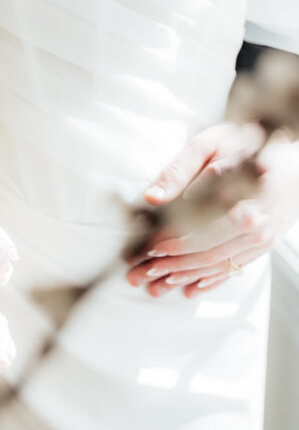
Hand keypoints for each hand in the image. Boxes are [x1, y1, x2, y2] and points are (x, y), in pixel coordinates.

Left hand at [126, 122, 298, 297]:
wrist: (285, 152)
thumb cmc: (244, 141)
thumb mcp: (208, 144)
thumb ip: (179, 170)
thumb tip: (152, 198)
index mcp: (249, 195)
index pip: (207, 228)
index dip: (176, 242)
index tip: (151, 248)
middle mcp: (261, 221)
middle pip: (212, 253)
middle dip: (175, 265)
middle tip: (144, 271)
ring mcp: (265, 237)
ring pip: (221, 265)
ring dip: (187, 276)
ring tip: (156, 282)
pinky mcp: (264, 244)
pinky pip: (235, 268)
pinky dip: (210, 280)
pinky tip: (189, 289)